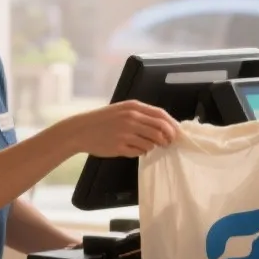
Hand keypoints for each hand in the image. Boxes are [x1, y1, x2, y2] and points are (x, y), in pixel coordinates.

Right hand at [57, 100, 177, 158]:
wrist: (81, 130)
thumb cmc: (103, 120)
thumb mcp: (122, 110)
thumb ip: (141, 114)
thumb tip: (163, 125)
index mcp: (133, 107)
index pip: (161, 115)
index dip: (172, 125)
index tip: (177, 133)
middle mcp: (131, 118)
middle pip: (160, 130)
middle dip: (168, 138)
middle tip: (168, 143)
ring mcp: (125, 133)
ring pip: (151, 143)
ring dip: (153, 146)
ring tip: (146, 145)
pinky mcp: (120, 146)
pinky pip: (139, 152)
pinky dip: (140, 152)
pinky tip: (133, 148)